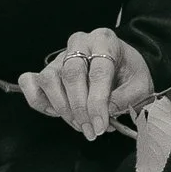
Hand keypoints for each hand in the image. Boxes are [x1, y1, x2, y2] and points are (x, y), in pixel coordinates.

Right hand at [19, 26, 156, 138]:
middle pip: (70, 74)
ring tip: (80, 125)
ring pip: (48, 79)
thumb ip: (125, 98)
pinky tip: (56, 112)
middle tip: (91, 130)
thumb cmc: (130, 73)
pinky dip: (39, 101)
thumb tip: (103, 113)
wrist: (123, 66)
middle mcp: (79, 43)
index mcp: (105, 41)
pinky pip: (29, 82)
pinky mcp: (47, 69)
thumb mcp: (140, 85)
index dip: (97, 102)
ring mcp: (60, 56)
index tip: (100, 125)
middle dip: (80, 108)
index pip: (98, 71)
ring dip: (62, 108)